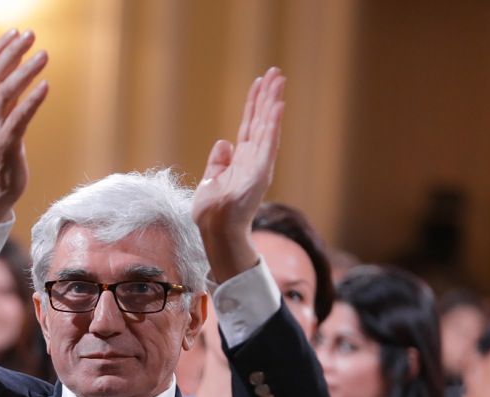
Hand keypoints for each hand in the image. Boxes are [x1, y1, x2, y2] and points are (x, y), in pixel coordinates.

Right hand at [0, 29, 48, 225]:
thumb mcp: (0, 119)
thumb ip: (7, 94)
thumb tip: (20, 64)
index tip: (16, 31)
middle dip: (13, 52)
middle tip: (32, 35)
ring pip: (5, 93)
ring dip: (25, 71)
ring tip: (44, 55)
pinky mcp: (6, 145)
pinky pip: (18, 118)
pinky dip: (32, 100)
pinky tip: (46, 86)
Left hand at [191, 67, 284, 281]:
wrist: (215, 231)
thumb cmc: (212, 212)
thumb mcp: (210, 181)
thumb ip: (218, 162)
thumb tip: (223, 142)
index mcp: (241, 159)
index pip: (249, 125)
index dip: (254, 103)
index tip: (260, 82)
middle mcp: (253, 159)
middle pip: (261, 120)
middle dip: (267, 96)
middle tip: (276, 72)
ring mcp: (259, 165)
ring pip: (267, 127)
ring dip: (273, 103)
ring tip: (279, 80)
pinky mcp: (260, 173)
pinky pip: (268, 144)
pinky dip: (273, 125)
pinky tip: (277, 106)